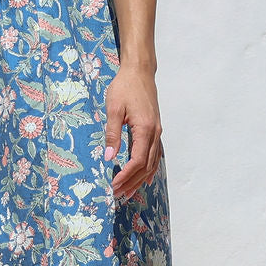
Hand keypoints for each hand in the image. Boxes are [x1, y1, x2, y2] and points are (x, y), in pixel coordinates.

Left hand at [104, 66, 162, 198]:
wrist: (140, 72)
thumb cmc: (125, 87)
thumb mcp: (114, 108)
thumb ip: (112, 134)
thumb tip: (108, 157)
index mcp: (145, 129)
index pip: (137, 161)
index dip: (126, 176)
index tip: (114, 185)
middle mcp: (155, 133)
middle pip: (146, 166)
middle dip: (132, 182)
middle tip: (118, 194)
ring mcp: (157, 132)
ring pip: (153, 163)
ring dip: (141, 179)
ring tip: (129, 191)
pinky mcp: (155, 129)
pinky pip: (155, 155)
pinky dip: (149, 169)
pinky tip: (144, 177)